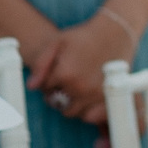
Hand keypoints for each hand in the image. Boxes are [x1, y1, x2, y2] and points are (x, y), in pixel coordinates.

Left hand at [28, 11, 134, 125]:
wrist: (116, 31)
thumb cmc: (84, 35)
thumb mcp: (58, 42)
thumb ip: (41, 64)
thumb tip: (32, 86)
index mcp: (64, 74)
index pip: (45, 89)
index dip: (49, 80)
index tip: (58, 70)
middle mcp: (79, 87)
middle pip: (56, 103)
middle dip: (58, 94)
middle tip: (68, 78)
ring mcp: (94, 95)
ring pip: (71, 111)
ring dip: (71, 102)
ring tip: (78, 84)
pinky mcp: (107, 98)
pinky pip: (89, 116)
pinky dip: (85, 109)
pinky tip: (88, 94)